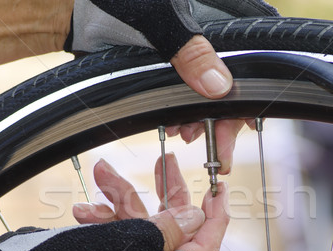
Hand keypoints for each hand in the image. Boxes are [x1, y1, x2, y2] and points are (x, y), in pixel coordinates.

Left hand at [67, 1, 278, 172]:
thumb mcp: (158, 17)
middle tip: (220, 153)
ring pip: (210, 95)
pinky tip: (176, 129)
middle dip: (225, 119)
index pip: (254, 57)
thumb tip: (220, 87)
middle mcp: (212, 37)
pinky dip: (184, 116)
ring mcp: (190, 55)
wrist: (78, 7)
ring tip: (188, 136)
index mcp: (223, 16)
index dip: (254, 92)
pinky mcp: (171, 70)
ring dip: (203, 121)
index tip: (247, 123)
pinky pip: (185, 98)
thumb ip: (188, 50)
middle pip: (234, 83)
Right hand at [73, 154, 229, 250]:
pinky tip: (82, 209)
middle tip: (165, 162)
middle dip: (165, 195)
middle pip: (172, 237)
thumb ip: (167, 230)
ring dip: (120, 199)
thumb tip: (195, 217)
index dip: (214, 219)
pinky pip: (115, 241)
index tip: (220, 189)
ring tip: (103, 171)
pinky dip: (102, 219)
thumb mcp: (125, 244)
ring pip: (139, 232)